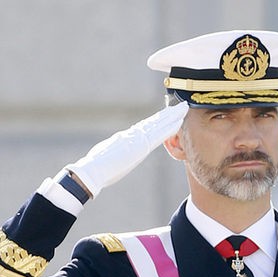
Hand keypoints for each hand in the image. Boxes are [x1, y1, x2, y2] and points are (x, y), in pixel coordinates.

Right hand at [65, 101, 188, 197]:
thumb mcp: (110, 156)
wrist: (93, 170)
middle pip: (155, 121)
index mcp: (127, 138)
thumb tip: (121, 150)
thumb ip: (119, 151)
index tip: (168, 113)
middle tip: (182, 106)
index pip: (147, 127)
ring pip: (159, 124)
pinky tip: (179, 122)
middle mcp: (133, 135)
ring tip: (184, 108)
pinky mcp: (140, 145)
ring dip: (173, 116)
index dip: (159, 119)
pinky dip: (170, 127)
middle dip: (169, 114)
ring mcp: (137, 138)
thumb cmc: (97, 167)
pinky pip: (159, 134)